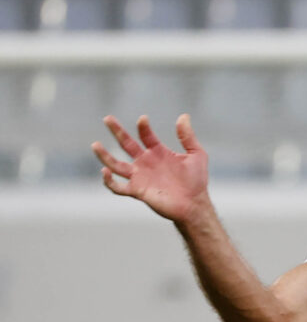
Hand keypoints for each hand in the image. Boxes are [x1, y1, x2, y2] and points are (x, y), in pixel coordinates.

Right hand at [95, 114, 209, 223]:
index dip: (143, 126)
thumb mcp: (197, 155)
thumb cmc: (197, 181)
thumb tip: (184, 116)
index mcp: (158, 152)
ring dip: (104, 155)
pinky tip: (105, 171)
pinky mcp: (137, 191)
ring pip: (115, 165)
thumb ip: (188, 137)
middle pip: (126, 144)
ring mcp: (140, 176)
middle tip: (107, 118)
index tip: (143, 119)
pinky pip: (117, 187)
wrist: (195, 205)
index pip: (145, 135)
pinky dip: (108, 181)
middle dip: (117, 131)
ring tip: (95, 144)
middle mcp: (146, 162)